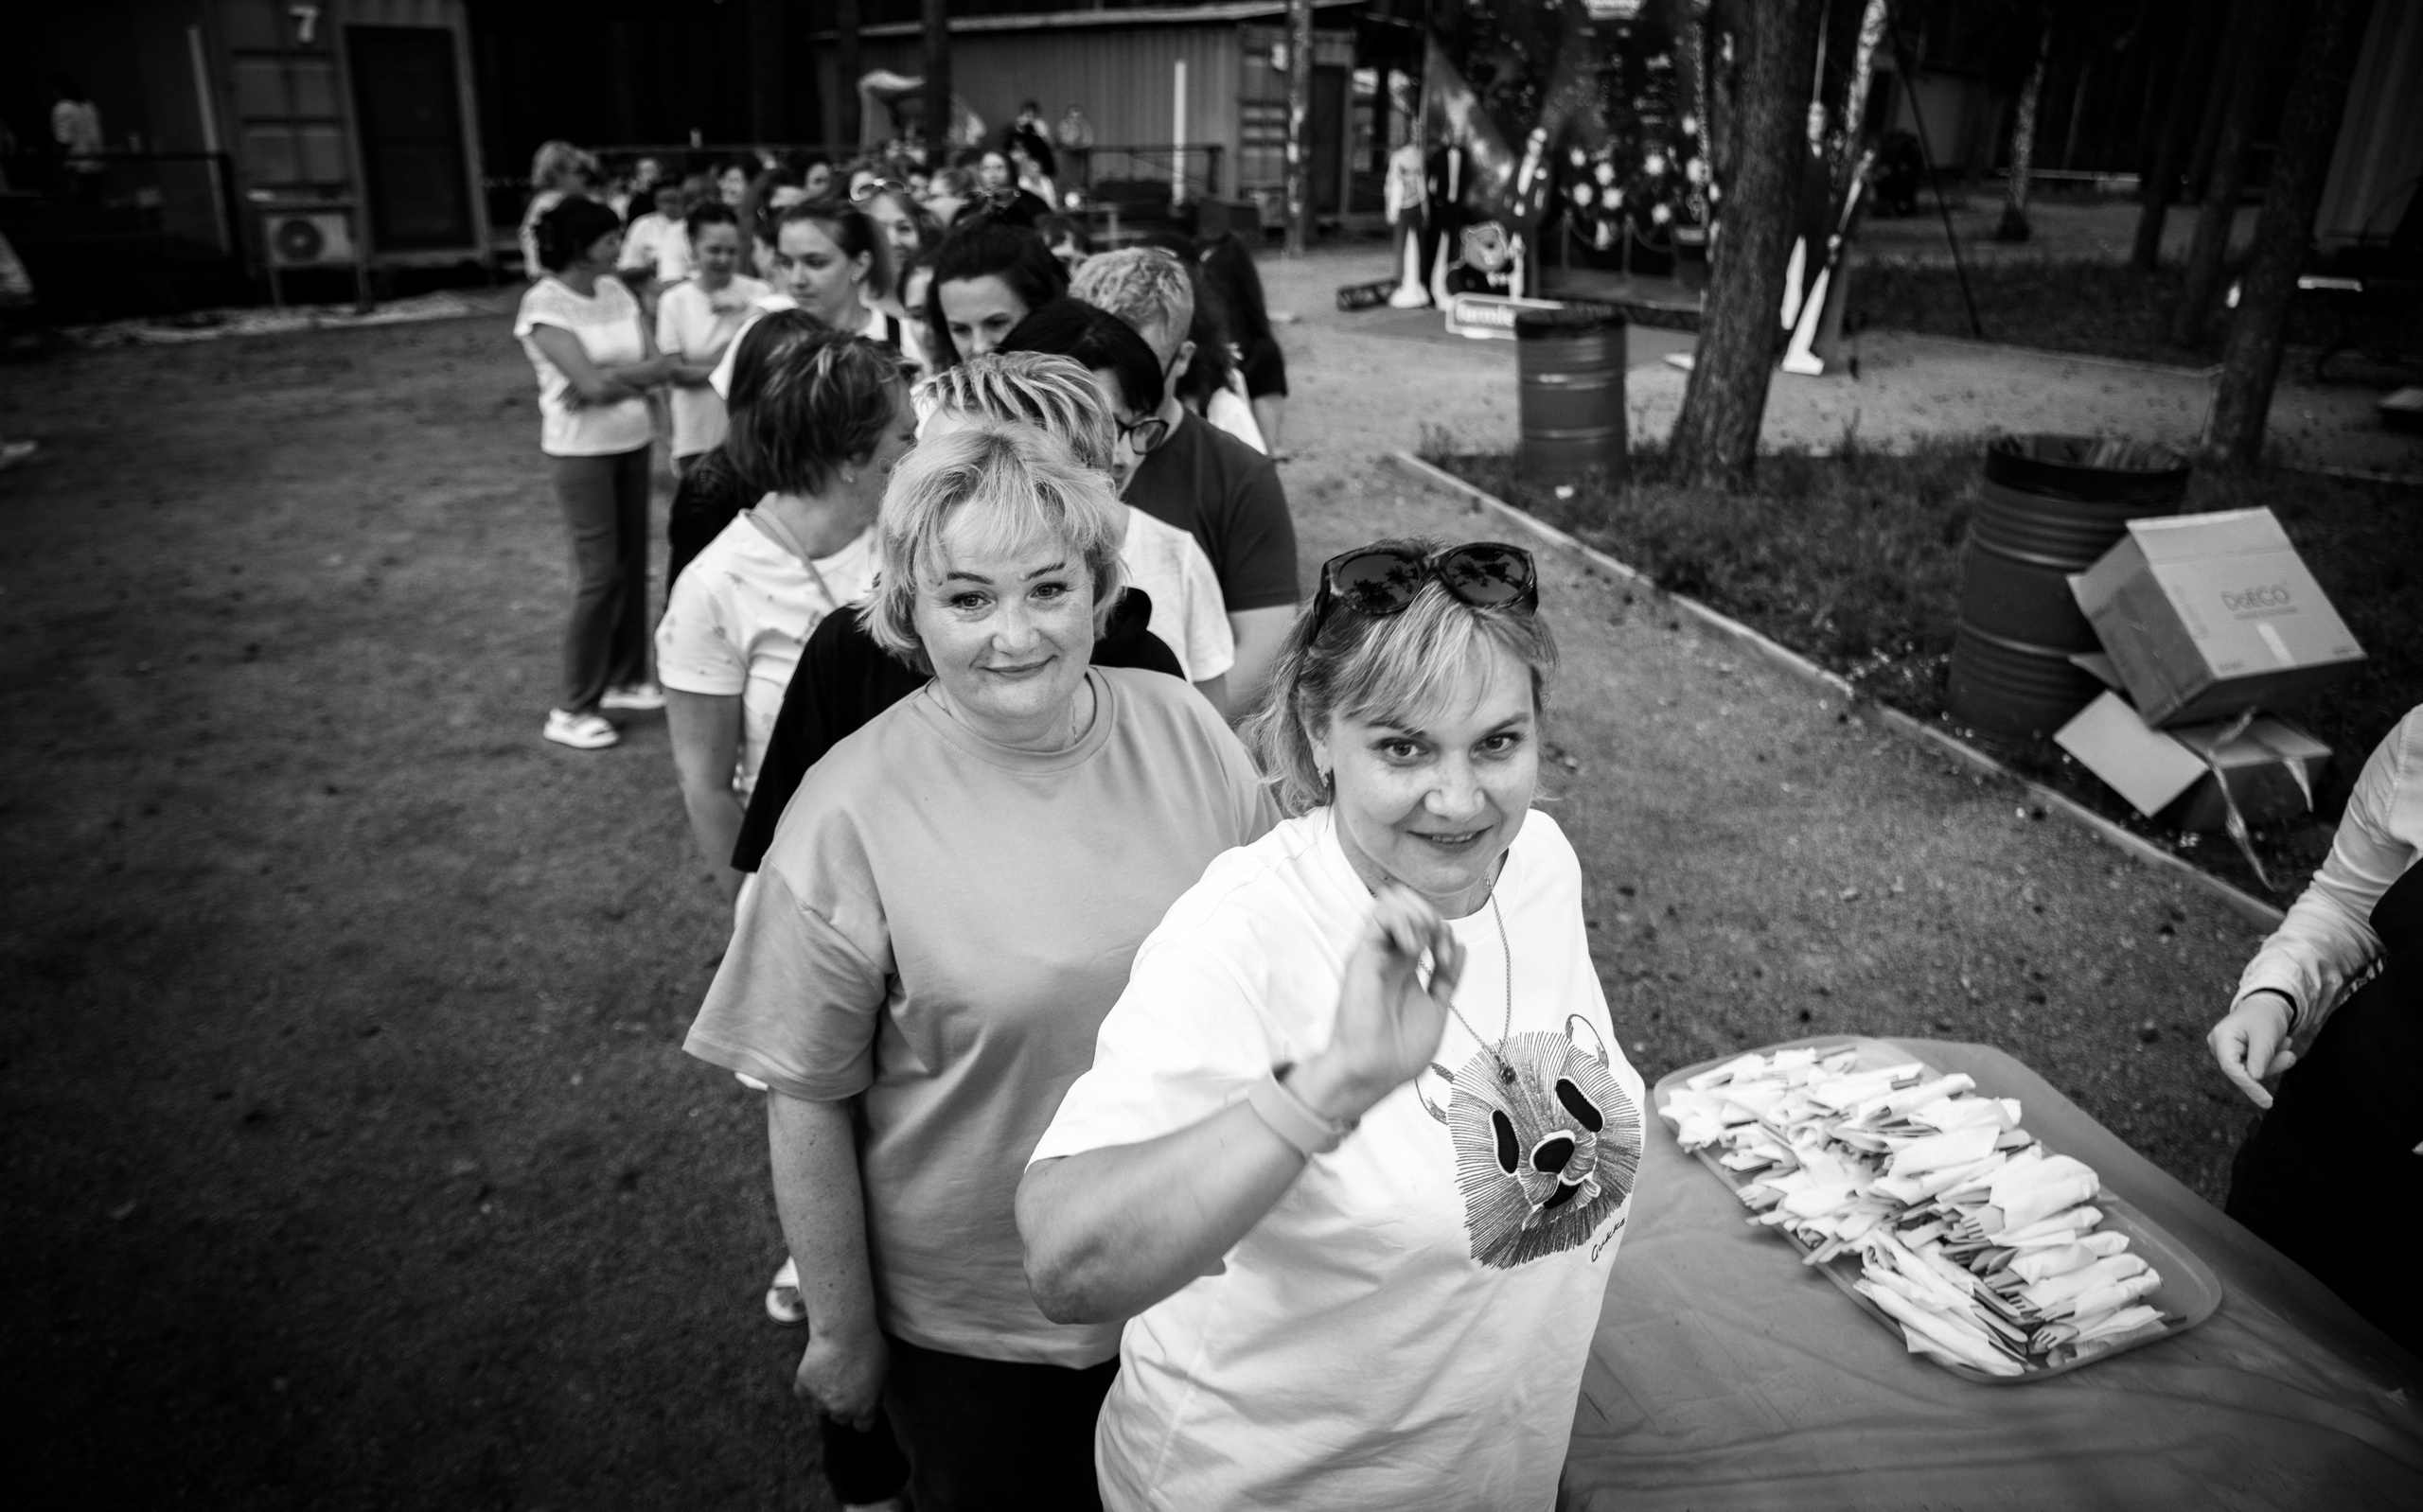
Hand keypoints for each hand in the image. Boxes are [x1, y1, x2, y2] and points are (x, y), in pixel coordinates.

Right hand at [793, 1324, 887, 1429]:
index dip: (862, 1415)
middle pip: (840, 1417)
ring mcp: (820, 1399)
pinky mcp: (804, 1385)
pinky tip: (815, 1373)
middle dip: (842, 1405)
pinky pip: (802, 1393)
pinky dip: (807, 1386)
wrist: (845, 1332)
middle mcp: (841, 1409)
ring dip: (824, 1397)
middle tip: (844, 1386)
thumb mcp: (884, 1371)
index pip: (863, 1426)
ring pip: (819, 1408)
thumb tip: (872, 1397)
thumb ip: (875, 1391)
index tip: (861, 1403)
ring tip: (830, 1377)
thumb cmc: (869, 1347)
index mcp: (864, 1409)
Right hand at [1296, 885, 1463, 1121]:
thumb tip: (1459, 946)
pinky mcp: (1363, 954)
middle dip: (1433, 919)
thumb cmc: (1399, 1052)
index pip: (1421, 924)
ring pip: (1392, 902)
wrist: (1375, 1071)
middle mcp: (1389, 956)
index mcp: (1405, 968)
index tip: (1447, 962)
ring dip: (1420, 917)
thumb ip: (1446, 977)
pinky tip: (1414, 949)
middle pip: (1408, 906)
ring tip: (1427, 948)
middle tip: (1440, 950)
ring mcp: (1375, 953)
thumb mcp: (1436, 1008)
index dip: (1443, 933)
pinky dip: (1406, 923)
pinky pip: (1381, 914)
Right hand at [2208, 991, 2297, 1108]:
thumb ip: (2260, 1058)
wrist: (2267, 1004)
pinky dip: (2270, 1059)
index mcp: (2221, 1039)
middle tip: (2290, 1055)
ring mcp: (2225, 1051)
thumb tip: (2254, 1078)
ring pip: (2251, 1071)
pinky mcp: (2236, 1055)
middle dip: (2269, 1065)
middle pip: (2243, 1071)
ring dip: (2272, 1061)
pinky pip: (2254, 1067)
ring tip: (2284, 1042)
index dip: (2250, 1086)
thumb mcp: (2266, 1035)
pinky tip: (2276, 1044)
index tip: (2268, 1102)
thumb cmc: (2265, 1016)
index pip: (2232, 1069)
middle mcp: (2218, 1046)